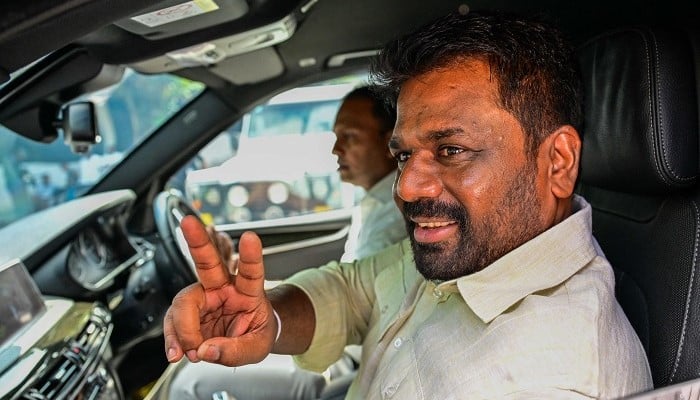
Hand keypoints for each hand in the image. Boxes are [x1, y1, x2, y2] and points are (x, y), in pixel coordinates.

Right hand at [163, 215, 276, 365]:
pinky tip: (177, 352)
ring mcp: (203, 298)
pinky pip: (172, 321)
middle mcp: (223, 288)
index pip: (251, 271)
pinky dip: (172, 339)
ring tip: (193, 351)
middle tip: (187, 221)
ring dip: (182, 330)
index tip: (251, 237)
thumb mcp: (256, 347)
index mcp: (248, 291)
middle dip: (197, 241)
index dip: (251, 254)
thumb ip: (236, 351)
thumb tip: (207, 350)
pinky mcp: (187, 312)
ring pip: (183, 303)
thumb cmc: (255, 333)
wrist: (245, 339)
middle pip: (208, 262)